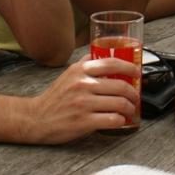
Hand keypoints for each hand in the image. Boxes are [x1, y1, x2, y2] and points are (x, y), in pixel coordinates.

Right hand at [25, 55, 139, 143]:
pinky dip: (121, 120)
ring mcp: (83, 103)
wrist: (36, 118)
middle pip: (120, 85)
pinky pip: (112, 120)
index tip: (138, 73)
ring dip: (130, 108)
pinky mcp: (83, 121)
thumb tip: (107, 53)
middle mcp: (83, 84)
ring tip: (130, 109)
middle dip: (134, 93)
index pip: (112, 63)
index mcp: (81, 69)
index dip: (130, 67)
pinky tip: (120, 120)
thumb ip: (87, 63)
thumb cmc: (56, 97)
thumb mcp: (69, 73)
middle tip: (136, 96)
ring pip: (119, 103)